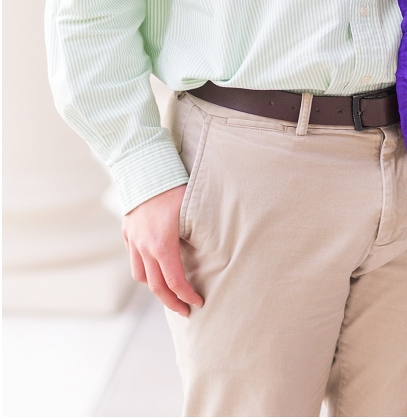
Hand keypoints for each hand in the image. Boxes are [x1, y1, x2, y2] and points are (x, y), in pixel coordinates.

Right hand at [122, 184, 203, 315]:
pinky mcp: (127, 232)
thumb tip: (208, 253)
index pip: (175, 281)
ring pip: (140, 275)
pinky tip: (155, 267)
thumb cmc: (174, 187)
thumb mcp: (192, 211)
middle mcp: (144, 246)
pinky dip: (144, 268)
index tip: (198, 303)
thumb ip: (197, 235)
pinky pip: (133, 258)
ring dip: (154, 286)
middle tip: (185, 310)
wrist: (145, 166)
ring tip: (168, 290)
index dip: (187, 296)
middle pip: (155, 286)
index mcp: (162, 245)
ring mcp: (133, 240)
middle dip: (171, 301)